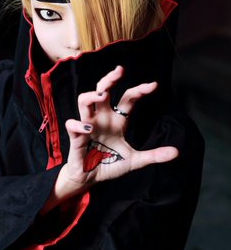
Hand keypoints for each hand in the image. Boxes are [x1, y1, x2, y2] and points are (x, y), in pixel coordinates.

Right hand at [46, 66, 178, 208]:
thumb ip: (153, 155)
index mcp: (117, 121)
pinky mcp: (76, 137)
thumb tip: (176, 152)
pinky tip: (88, 128)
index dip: (140, 90)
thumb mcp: (134, 160)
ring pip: (84, 100)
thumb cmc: (109, 164)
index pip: (128, 99)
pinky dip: (79, 124)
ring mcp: (88, 126)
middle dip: (110, 78)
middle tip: (120, 71)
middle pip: (103, 89)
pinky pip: (73, 124)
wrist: (89, 179)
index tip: (153, 85)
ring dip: (91, 95)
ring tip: (102, 96)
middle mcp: (102, 118)